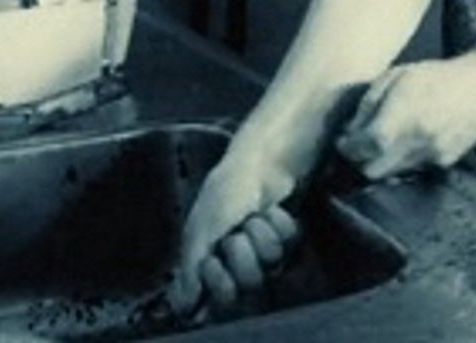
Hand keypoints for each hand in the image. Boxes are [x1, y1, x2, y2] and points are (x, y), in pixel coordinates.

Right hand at [167, 142, 300, 317]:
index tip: (212, 260)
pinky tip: (269, 211)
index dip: (219, 280)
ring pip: (270, 264)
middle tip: (235, 235)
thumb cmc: (225, 194)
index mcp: (212, 267)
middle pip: (250, 284)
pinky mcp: (289, 243)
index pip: (222, 299)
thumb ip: (192, 270)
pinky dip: (277, 224)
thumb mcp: (201, 230)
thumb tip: (186, 309)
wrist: (258, 165)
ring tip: (252, 218)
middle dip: (242, 254)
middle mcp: (239, 267)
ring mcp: (265, 256)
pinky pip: (288, 245)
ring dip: (259, 235)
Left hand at [333, 41, 475, 179]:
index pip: (364, 145)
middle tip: (358, 146)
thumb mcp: (396, 76)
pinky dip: (404, 158)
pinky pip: (413, 167)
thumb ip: (368, 104)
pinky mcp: (444, 162)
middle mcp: (417, 138)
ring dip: (381, 161)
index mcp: (403, 113)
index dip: (347, 147)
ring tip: (384, 140)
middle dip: (360, 160)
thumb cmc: (435, 76)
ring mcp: (432, 153)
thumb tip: (349, 133)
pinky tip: (410, 139)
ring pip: (392, 172)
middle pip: (373, 169)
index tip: (342, 142)